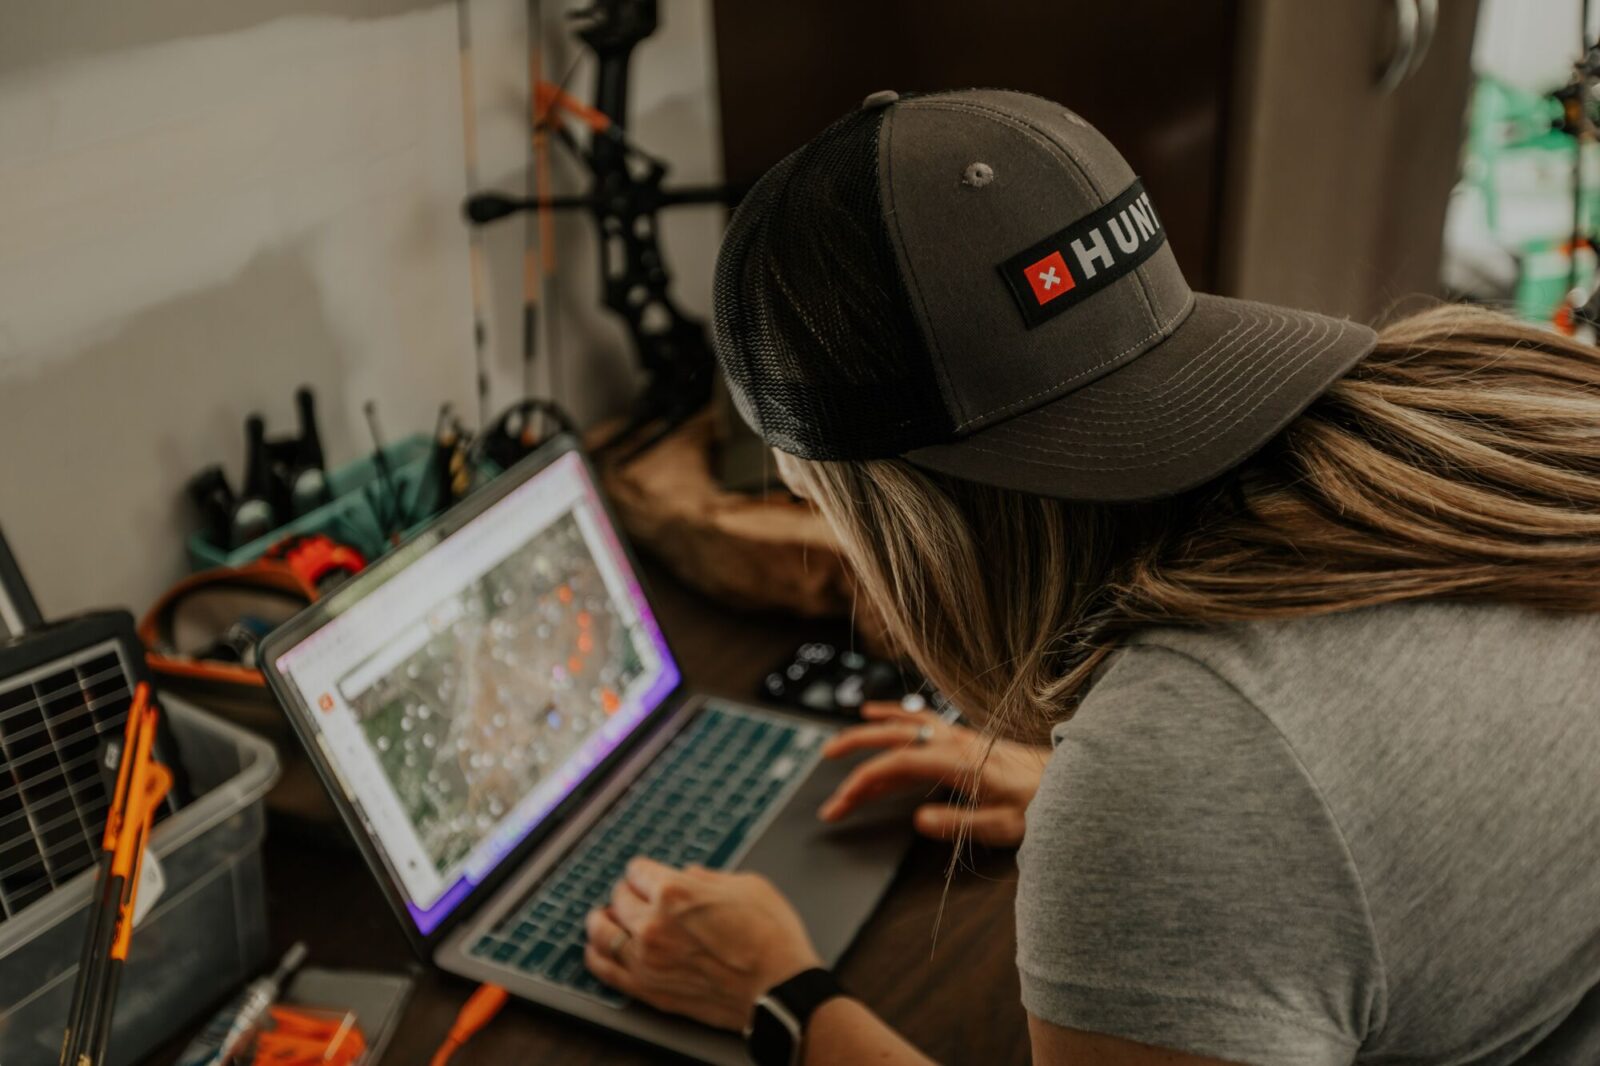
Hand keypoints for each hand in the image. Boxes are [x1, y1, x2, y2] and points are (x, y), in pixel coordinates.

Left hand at [584, 858, 822, 1030]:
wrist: (781, 989)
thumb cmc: (771, 937)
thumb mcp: (746, 885)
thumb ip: (707, 878)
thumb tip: (689, 877)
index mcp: (675, 891)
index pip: (638, 871)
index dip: (644, 872)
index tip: (646, 876)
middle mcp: (653, 923)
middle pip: (618, 899)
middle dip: (627, 894)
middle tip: (633, 897)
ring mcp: (647, 960)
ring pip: (602, 933)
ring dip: (600, 922)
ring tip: (601, 919)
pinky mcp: (649, 990)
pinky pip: (605, 970)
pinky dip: (595, 956)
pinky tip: (595, 949)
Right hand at [817, 702, 1047, 846]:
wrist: (1075, 782)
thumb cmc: (1043, 804)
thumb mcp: (1003, 825)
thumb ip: (959, 824)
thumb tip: (918, 820)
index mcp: (959, 762)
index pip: (897, 763)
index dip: (864, 781)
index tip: (842, 802)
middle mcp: (955, 743)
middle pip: (894, 735)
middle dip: (855, 746)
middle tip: (826, 761)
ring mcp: (960, 738)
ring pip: (904, 727)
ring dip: (870, 732)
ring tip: (840, 742)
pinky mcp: (965, 741)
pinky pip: (921, 722)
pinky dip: (895, 717)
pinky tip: (880, 715)